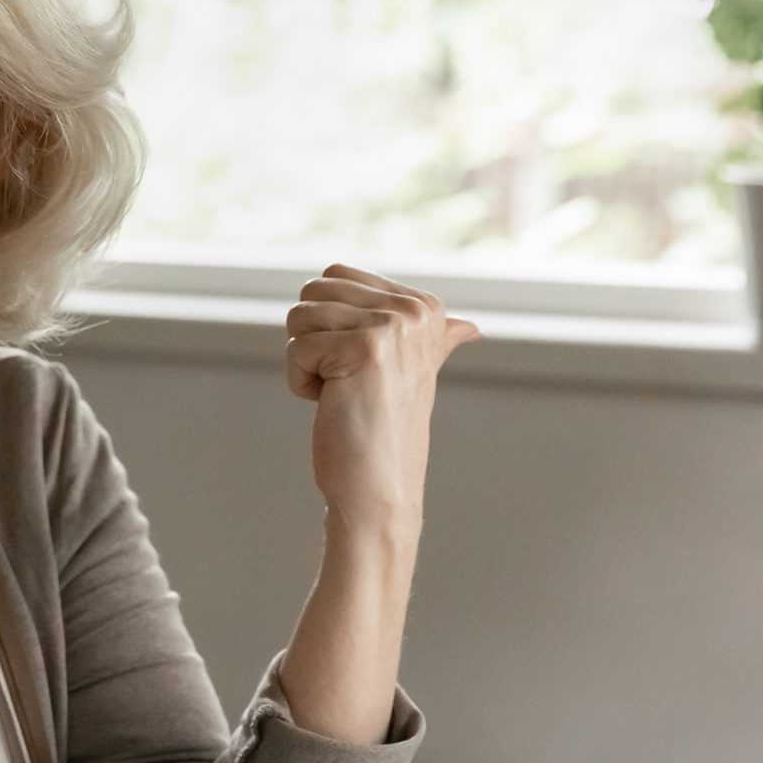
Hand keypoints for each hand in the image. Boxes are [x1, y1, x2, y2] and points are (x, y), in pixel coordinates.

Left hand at [283, 263, 479, 527]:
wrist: (379, 488)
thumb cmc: (384, 431)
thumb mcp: (413, 376)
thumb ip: (434, 342)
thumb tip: (468, 326)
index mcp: (425, 306)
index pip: (334, 275)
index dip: (327, 325)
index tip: (358, 365)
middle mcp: (413, 311)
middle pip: (312, 291)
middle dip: (311, 340)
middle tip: (345, 381)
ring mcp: (392, 328)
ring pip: (299, 316)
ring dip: (306, 363)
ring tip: (341, 393)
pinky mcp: (364, 350)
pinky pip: (295, 349)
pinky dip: (300, 383)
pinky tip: (332, 405)